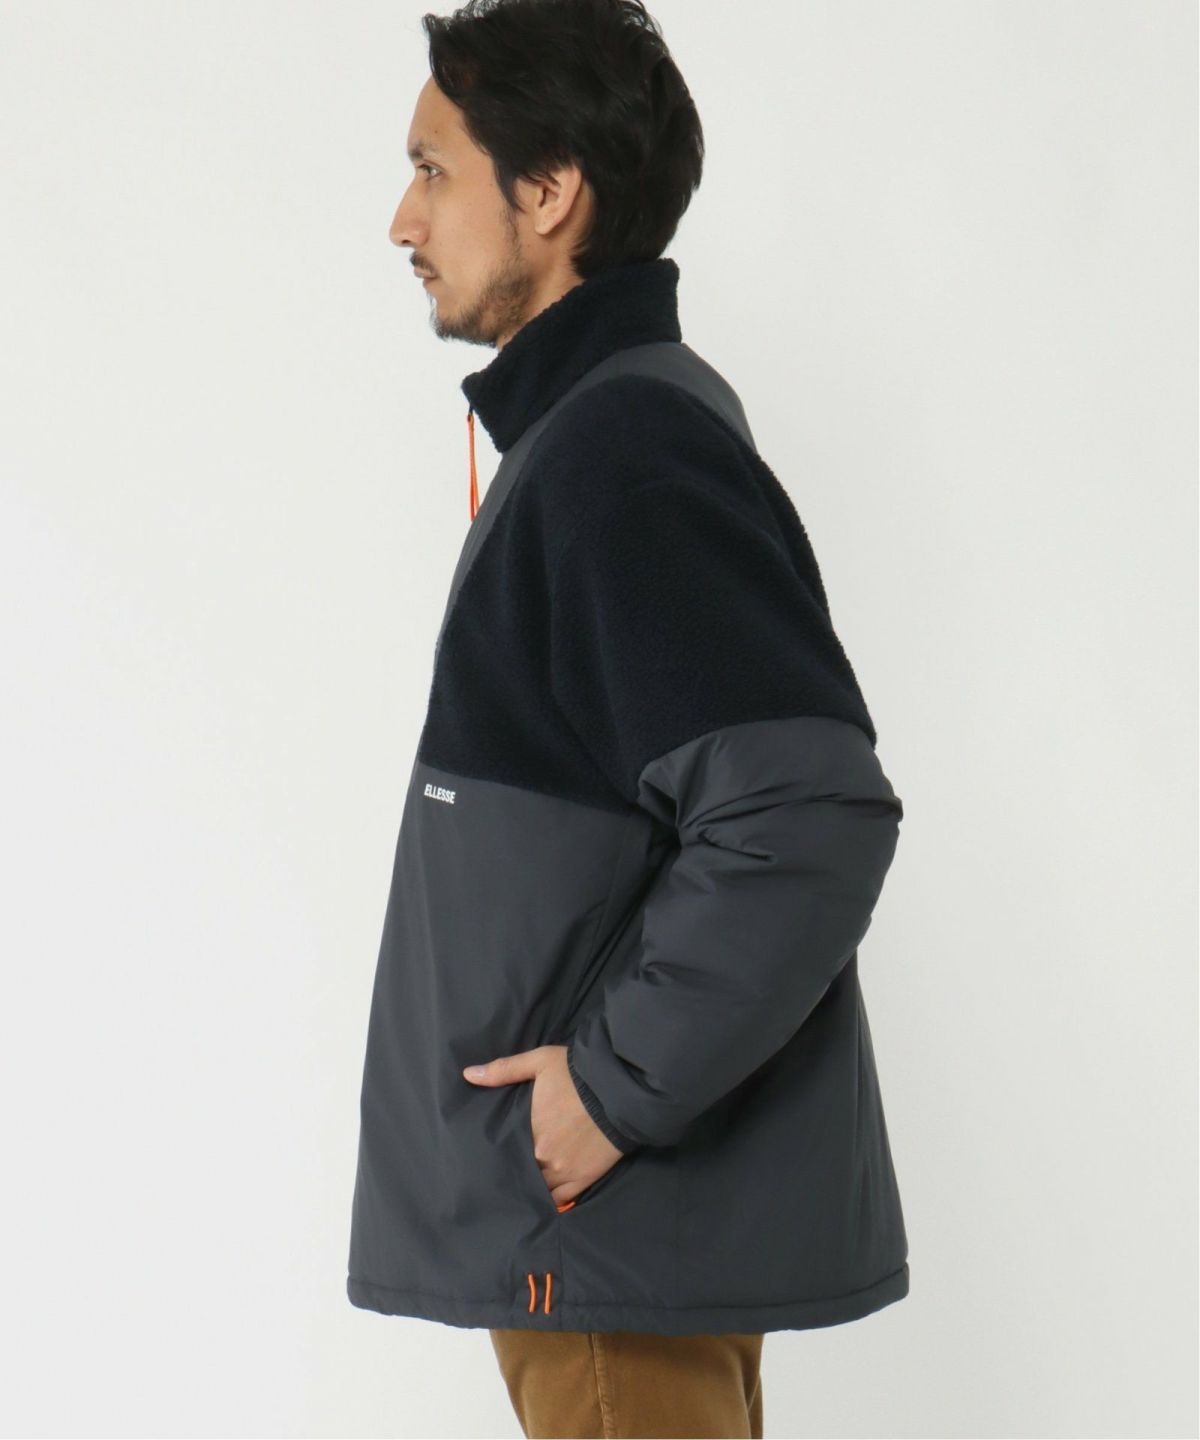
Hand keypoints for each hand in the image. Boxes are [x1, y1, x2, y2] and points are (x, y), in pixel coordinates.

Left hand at [462, 1044, 623, 1207]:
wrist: (621, 1090)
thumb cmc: (577, 1075)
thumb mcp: (539, 1062)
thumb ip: (504, 1070)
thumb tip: (468, 1074)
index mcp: (530, 1134)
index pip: (504, 1153)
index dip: (496, 1156)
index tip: (487, 1157)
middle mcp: (543, 1159)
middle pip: (519, 1174)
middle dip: (511, 1173)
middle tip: (500, 1174)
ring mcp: (564, 1174)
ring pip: (537, 1191)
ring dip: (529, 1189)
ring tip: (518, 1190)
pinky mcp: (583, 1181)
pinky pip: (560, 1201)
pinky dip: (548, 1202)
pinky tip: (540, 1202)